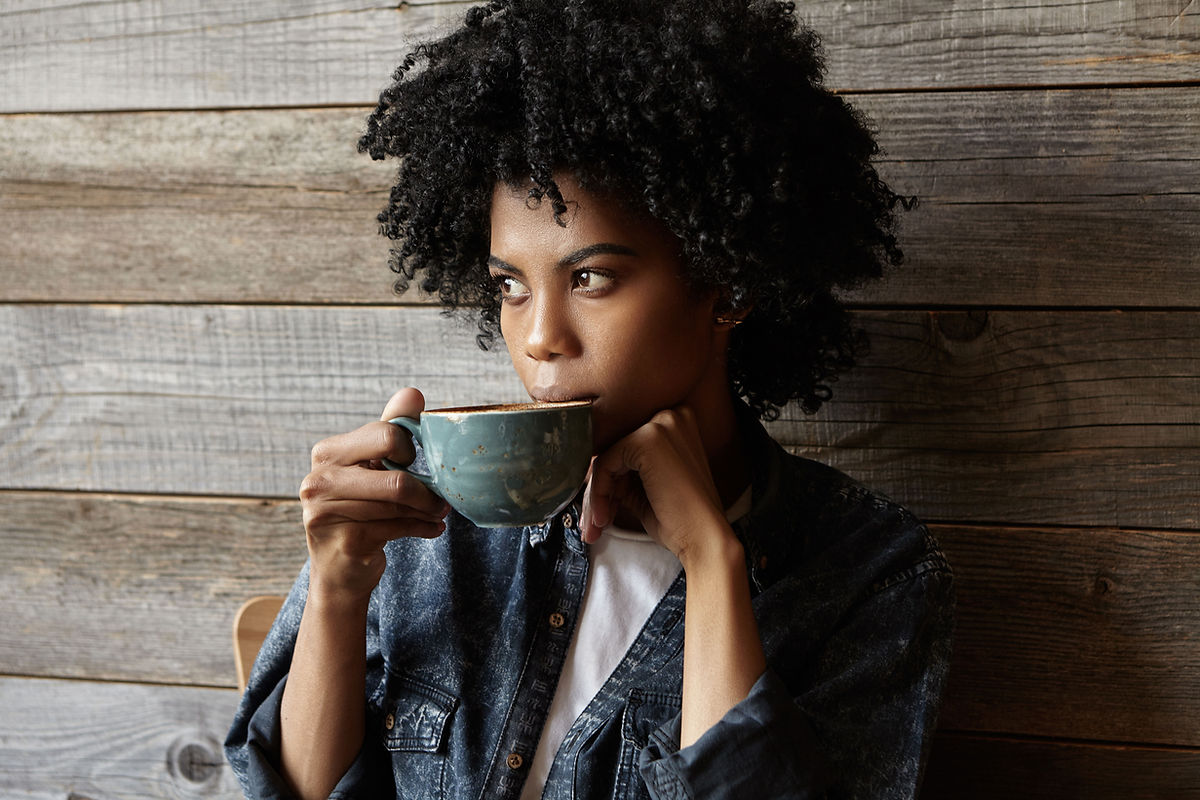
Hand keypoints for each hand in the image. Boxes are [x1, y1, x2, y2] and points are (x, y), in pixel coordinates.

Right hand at [298, 387, 449, 604]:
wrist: (339, 568)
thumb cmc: (358, 509)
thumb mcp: (370, 467)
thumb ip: (390, 428)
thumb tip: (412, 393)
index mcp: (327, 453)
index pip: (385, 435)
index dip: (410, 448)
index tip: (416, 462)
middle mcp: (319, 480)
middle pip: (395, 476)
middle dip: (427, 489)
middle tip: (442, 497)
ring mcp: (326, 513)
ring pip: (398, 505)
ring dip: (428, 510)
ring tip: (439, 513)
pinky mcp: (344, 541)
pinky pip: (397, 528)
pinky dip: (423, 528)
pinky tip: (433, 529)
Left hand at [580, 406, 733, 566]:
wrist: (704, 539)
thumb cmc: (679, 519)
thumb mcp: (646, 486)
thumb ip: (622, 471)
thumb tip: (588, 470)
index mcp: (676, 424)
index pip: (626, 446)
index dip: (611, 479)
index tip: (602, 508)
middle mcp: (671, 416)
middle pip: (615, 449)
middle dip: (600, 489)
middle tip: (595, 522)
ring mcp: (661, 424)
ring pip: (607, 457)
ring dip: (596, 495)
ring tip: (598, 526)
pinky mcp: (647, 440)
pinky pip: (606, 463)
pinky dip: (599, 492)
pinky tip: (606, 517)